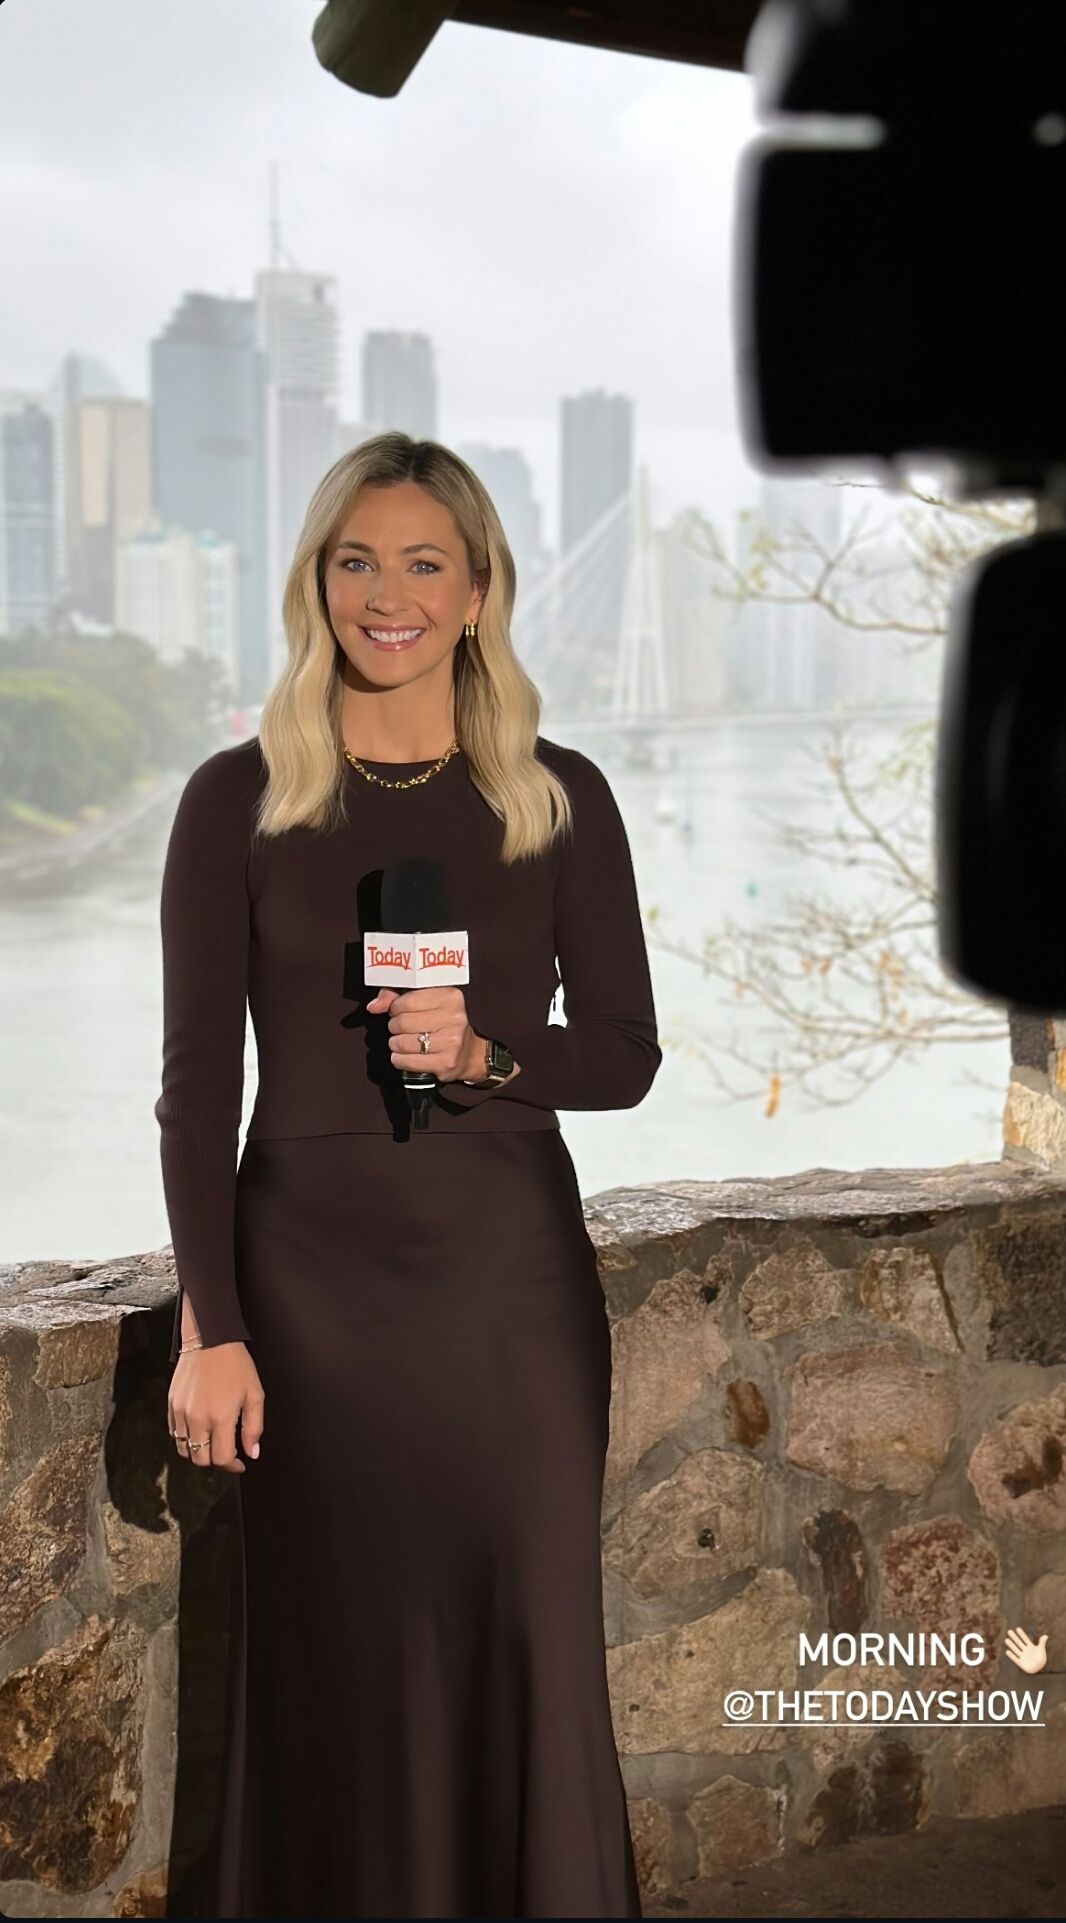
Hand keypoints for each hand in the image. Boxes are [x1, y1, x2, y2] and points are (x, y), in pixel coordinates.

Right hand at [168, 1344, 264, 1474]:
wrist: (209, 1339)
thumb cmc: (236, 1365)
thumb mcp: (255, 1394)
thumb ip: (254, 1427)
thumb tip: (252, 1453)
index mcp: (221, 1418)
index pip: (221, 1458)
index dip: (232, 1466)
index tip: (239, 1463)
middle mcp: (198, 1419)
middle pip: (200, 1459)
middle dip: (215, 1461)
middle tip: (226, 1453)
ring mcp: (181, 1413)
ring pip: (184, 1449)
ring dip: (199, 1451)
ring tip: (211, 1442)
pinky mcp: (171, 1405)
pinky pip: (175, 1433)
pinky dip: (186, 1438)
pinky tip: (199, 1428)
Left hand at [366, 984, 483, 1081]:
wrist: (469, 1054)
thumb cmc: (443, 1024)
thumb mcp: (425, 1002)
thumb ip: (396, 997)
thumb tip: (373, 1006)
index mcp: (450, 997)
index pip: (406, 1000)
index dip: (396, 1007)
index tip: (400, 1011)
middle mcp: (454, 1017)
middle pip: (402, 1022)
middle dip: (395, 1027)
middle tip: (403, 1029)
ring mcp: (451, 1042)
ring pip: (401, 1042)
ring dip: (396, 1044)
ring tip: (406, 1042)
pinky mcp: (445, 1062)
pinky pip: (405, 1061)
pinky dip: (399, 1059)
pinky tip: (408, 1055)